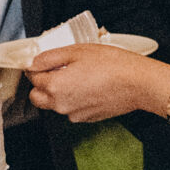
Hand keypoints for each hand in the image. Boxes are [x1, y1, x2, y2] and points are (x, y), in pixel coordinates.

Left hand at [26, 44, 164, 123]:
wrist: (138, 83)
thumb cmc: (112, 65)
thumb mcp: (77, 51)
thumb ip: (50, 57)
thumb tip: (34, 62)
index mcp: (55, 86)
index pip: (32, 78)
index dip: (37, 67)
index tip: (45, 61)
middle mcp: (61, 104)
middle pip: (37, 97)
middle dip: (42, 84)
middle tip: (57, 70)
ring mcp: (74, 114)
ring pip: (55, 105)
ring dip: (59, 92)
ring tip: (79, 76)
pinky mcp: (87, 118)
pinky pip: (72, 109)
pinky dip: (75, 99)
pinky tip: (89, 86)